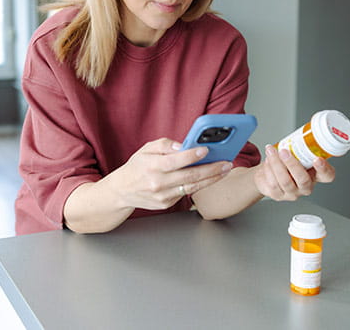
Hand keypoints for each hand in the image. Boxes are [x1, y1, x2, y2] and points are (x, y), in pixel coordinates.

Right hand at [111, 138, 232, 210]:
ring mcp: (163, 196)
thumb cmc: (137, 167)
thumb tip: (183, 145)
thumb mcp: (146, 149)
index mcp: (152, 166)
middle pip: (189, 176)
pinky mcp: (166, 204)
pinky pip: (186, 193)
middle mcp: (158, 182)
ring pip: (192, 187)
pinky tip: (210, 177)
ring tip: (224, 170)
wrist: (122, 191)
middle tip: (226, 163)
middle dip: (211, 169)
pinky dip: (199, 185)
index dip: (192, 156)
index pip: (175, 161)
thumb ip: (165, 145)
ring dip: (211, 178)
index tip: (206, 150)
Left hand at [252, 144, 334, 200]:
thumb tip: (296, 134)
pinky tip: (267, 161)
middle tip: (284, 151)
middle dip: (292, 164)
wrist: (266, 174)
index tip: (317, 159)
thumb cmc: (284, 163)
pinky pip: (273, 183)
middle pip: (303, 180)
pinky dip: (268, 169)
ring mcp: (292, 193)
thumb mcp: (295, 155)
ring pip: (285, 181)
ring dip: (276, 163)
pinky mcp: (278, 195)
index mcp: (315, 175)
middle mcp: (306, 187)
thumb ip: (299, 148)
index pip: (327, 176)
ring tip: (271, 151)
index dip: (324, 169)